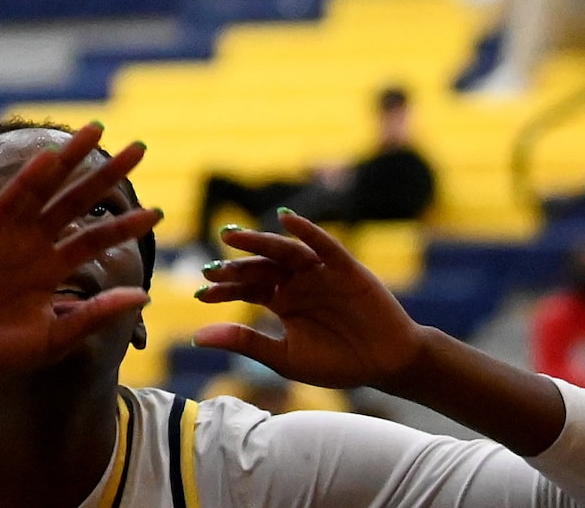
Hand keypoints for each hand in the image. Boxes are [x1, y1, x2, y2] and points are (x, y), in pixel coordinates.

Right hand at [0, 123, 159, 380]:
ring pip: (48, 187)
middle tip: (140, 149)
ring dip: (72, 158)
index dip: (126, 224)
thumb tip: (143, 295)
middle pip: (78, 201)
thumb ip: (95, 314)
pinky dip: (30, 178)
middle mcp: (34, 244)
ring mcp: (10, 233)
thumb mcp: (55, 339)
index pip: (96, 237)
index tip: (158, 211)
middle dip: (107, 174)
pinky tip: (51, 158)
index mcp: (51, 268)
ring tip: (98, 130)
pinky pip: (11, 199)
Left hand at [191, 211, 425, 389]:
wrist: (387, 365)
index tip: (200, 293)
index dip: (224, 289)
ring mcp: (319, 272)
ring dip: (259, 241)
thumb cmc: (338, 362)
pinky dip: (306, 230)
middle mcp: (296, 281)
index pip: (245, 288)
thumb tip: (197, 338)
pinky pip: (323, 245)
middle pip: (260, 267)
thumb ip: (245, 342)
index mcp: (281, 301)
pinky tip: (286, 219)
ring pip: (284, 251)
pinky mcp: (345, 268)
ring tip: (231, 236)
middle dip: (235, 266)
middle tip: (211, 266)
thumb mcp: (285, 356)